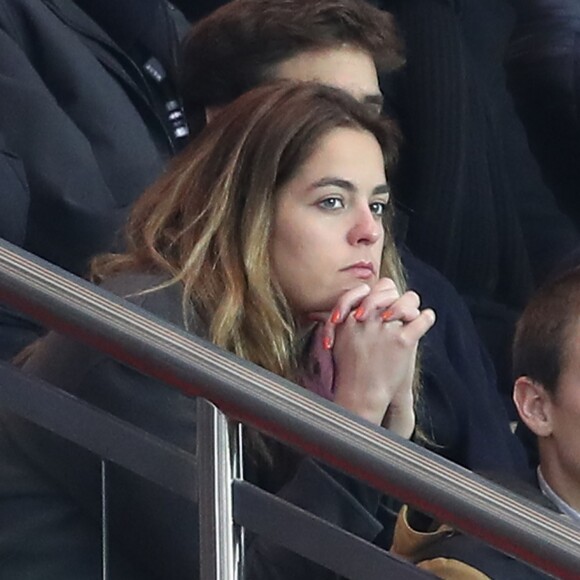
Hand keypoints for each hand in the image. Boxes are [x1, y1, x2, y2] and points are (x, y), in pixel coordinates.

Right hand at [317, 278, 434, 437]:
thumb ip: (346, 319)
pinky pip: (423, 318)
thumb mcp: (338, 339)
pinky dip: (427, 318)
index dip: (379, 293)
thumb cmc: (349, 369)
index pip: (370, 288)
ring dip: (411, 306)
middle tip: (398, 310)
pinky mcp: (403, 341)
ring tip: (411, 316)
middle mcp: (367, 318)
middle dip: (396, 297)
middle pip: (390, 290)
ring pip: (408, 300)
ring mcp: (386, 328)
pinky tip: (426, 321)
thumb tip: (358, 303)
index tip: (383, 302)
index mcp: (351, 316)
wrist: (361, 395)